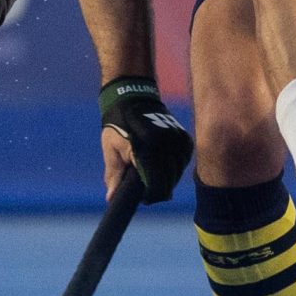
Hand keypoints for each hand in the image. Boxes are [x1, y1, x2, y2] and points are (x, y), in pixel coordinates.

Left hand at [99, 77, 192, 204]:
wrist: (133, 96)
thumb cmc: (117, 124)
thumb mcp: (110, 149)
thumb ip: (114, 175)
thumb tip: (110, 198)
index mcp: (145, 148)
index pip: (154, 184)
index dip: (149, 196)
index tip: (143, 199)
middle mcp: (165, 145)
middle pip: (168, 183)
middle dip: (157, 191)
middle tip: (146, 192)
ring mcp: (178, 141)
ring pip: (177, 174)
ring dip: (167, 180)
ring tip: (153, 177)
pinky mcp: (185, 139)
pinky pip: (183, 163)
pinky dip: (175, 169)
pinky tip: (163, 167)